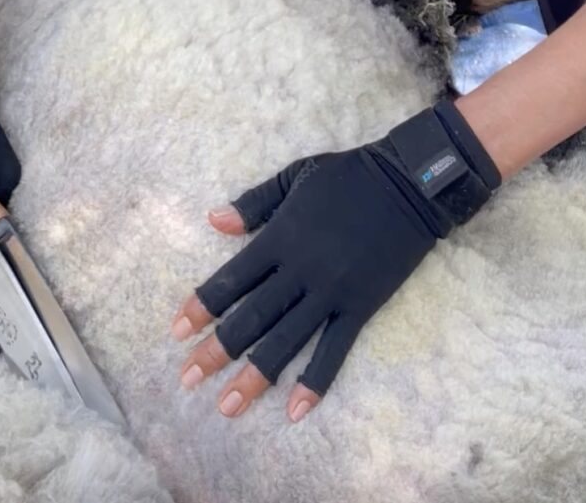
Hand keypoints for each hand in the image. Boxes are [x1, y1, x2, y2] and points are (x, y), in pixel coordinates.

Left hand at [171, 101, 499, 421]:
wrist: (409, 184)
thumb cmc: (348, 176)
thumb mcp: (296, 176)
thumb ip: (255, 203)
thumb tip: (213, 221)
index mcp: (280, 237)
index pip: (232, 279)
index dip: (202, 306)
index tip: (177, 331)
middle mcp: (300, 270)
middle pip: (251, 317)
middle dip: (216, 350)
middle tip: (187, 379)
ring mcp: (331, 292)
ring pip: (286, 341)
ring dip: (254, 375)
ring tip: (228, 405)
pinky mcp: (361, 306)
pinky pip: (334, 349)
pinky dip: (315, 381)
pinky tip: (296, 410)